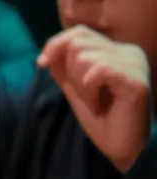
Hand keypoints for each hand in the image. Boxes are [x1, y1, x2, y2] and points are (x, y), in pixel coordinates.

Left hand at [37, 26, 151, 171]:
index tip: (41, 64)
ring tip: (96, 102)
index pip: (79, 32)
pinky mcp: (137, 78)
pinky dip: (90, 91)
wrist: (119, 146)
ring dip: (81, 86)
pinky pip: (98, 71)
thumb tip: (47, 54)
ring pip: (85, 56)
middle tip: (86, 95)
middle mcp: (129, 51)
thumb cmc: (101, 119)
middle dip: (69, 72)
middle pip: (78, 43)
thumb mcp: (75, 89)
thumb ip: (64, 68)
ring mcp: (135, 63)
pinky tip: (100, 105)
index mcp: (116, 50)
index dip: (55, 44)